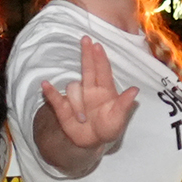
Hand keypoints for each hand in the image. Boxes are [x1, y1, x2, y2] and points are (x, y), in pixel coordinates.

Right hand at [44, 35, 141, 154]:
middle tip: (86, 39)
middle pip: (87, 68)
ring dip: (76, 104)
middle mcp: (90, 89)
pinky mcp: (64, 108)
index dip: (99, 58)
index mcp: (105, 90)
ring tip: (82, 120)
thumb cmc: (108, 127)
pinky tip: (45, 84)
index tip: (97, 45)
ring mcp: (76, 97)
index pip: (102, 71)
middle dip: (86, 54)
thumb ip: (124, 104)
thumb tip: (135, 90)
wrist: (93, 143)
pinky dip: (50, 92)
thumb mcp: (119, 119)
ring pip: (73, 89)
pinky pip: (56, 98)